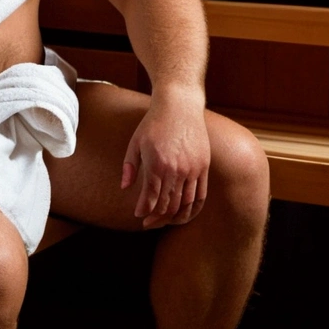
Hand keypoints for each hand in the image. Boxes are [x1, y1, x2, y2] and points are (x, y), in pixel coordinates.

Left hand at [121, 90, 209, 227]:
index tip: (139, 215)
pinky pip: (200, 196)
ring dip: (174, 217)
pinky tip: (183, 214)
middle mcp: (177, 170)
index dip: (144, 210)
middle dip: (157, 218)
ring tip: (164, 221)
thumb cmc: (154, 123)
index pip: (151, 198)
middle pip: (168, 205)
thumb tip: (124, 188)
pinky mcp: (203, 167)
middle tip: (148, 223)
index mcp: (157, 164)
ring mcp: (192, 169)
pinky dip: (192, 209)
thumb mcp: (135, 142)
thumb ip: (130, 167)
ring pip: (185, 204)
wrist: (179, 106)